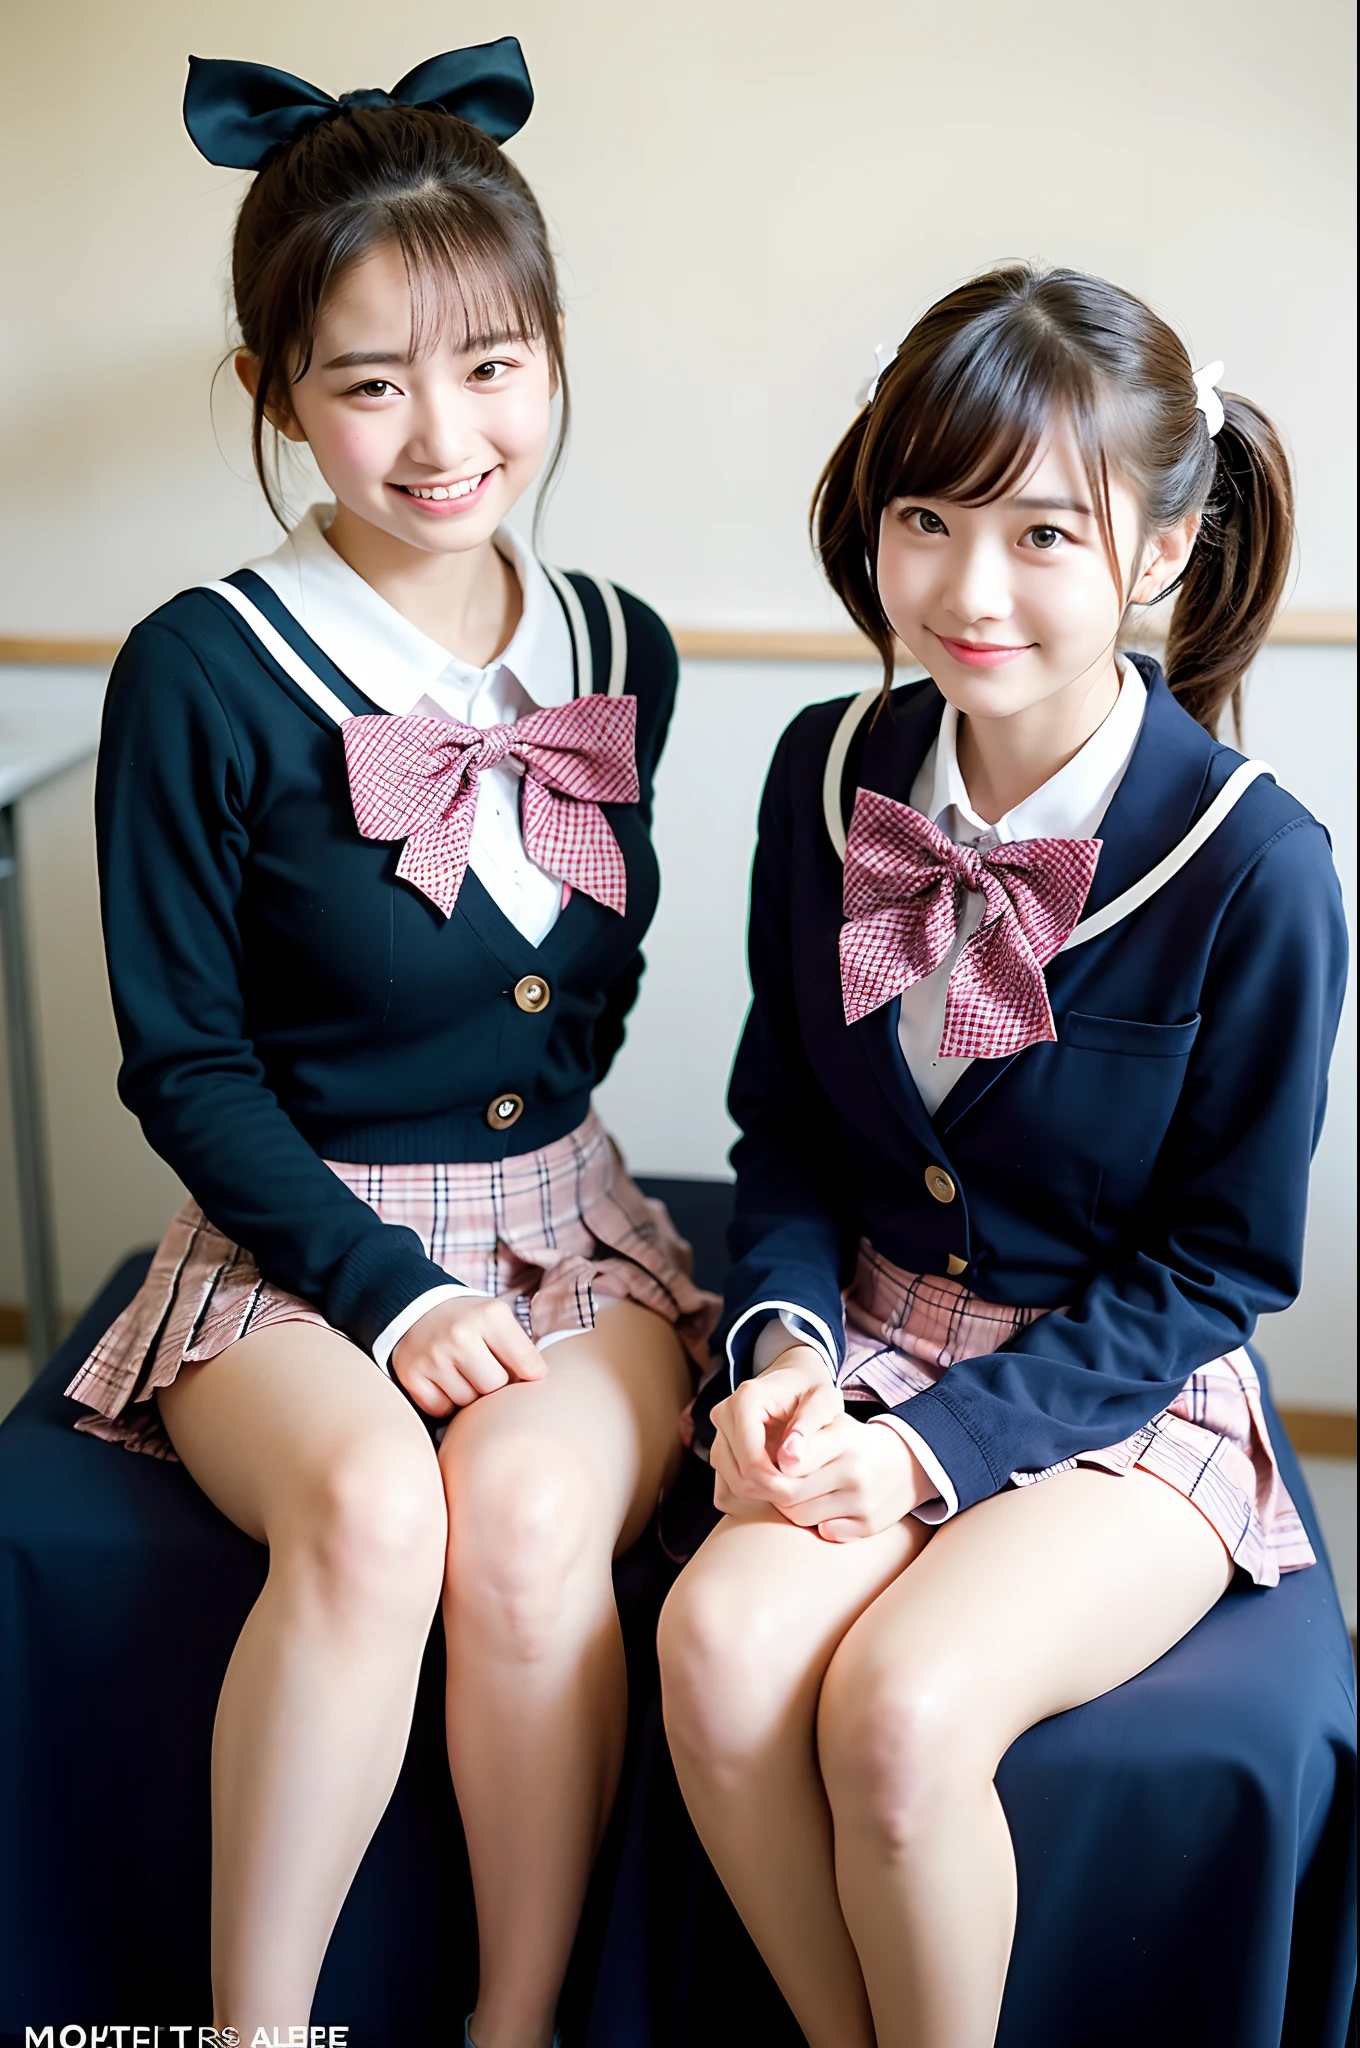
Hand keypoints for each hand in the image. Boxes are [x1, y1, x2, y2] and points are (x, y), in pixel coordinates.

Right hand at [391, 1295, 546, 1416]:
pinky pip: (441, 1409)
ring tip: (462, 1372)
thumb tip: (536, 1389)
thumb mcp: (498, 1319)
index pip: (528, 1364)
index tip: (527, 1375)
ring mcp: (433, 1355)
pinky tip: (443, 1380)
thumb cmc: (469, 1322)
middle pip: (496, 1387)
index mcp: (490, 1315)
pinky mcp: (411, 1374)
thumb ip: (520, 1350)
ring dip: (469, 1395)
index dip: (530, 1375)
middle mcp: (460, 1333)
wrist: (417, 1309)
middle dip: (495, 1385)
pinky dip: (445, 1402)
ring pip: (468, 1402)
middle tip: (486, 1370)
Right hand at [709, 1345, 843, 1513]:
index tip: (806, 1488)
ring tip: (796, 1485)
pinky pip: (731, 1484)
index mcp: (745, 1400)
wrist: (795, 1377)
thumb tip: (790, 1458)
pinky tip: (782, 1483)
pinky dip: (756, 1492)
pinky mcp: (720, 1448)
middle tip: (805, 1491)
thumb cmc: (812, 1387)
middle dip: (772, 1493)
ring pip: (733, 1484)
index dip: (778, 1484)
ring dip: (764, 1494)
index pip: (752, 1461)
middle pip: (739, 1477)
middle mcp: (723, 1415)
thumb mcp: (824, 1399)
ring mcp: (718, 1433)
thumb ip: (810, 1425)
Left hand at [763, 1413, 930, 1541]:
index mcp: (844, 1440)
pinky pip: (825, 1533)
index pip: (791, 1460)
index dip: (773, 1464)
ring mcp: (863, 1502)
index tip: (772, 1462)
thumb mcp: (833, 1425)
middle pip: (789, 1493)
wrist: (907, 1464)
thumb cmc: (855, 1442)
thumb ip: (801, 1435)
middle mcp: (855, 1472)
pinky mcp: (869, 1526)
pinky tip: (822, 1507)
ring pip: (801, 1517)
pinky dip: (818, 1524)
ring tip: (797, 1493)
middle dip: (776, 1489)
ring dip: (792, 1507)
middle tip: (776, 1482)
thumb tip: (771, 1460)